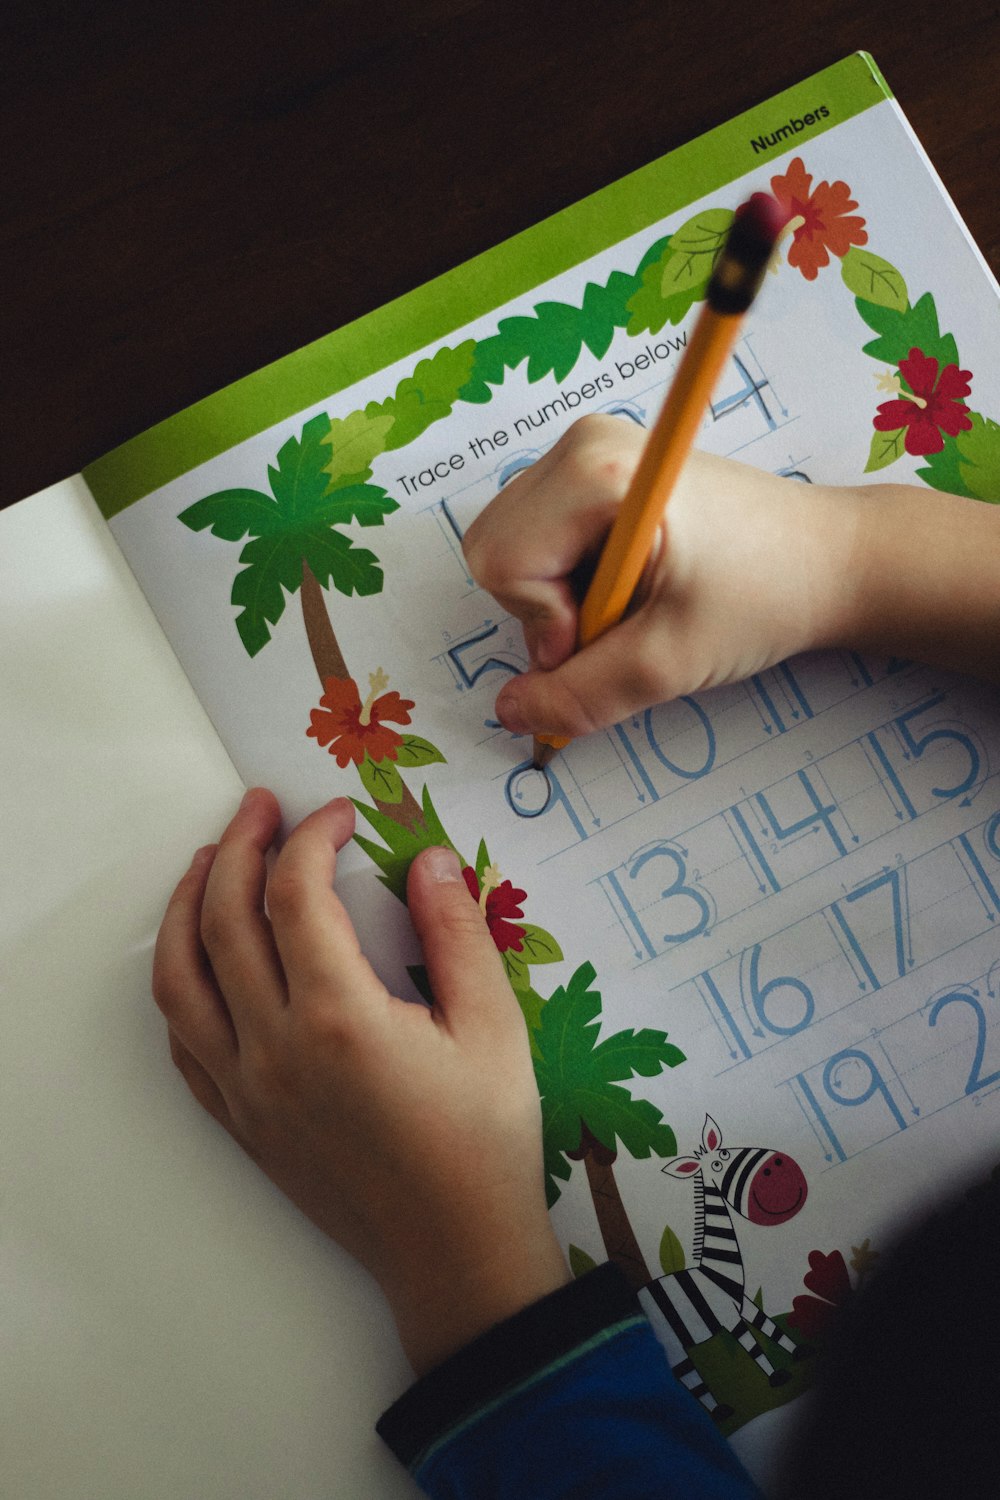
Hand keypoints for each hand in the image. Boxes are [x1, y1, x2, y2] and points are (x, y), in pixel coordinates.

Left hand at [153, 789, 568, 1375]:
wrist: (454, 1252)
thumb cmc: (484, 1141)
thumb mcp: (492, 1026)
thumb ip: (455, 932)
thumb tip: (429, 858)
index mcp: (338, 1018)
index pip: (296, 894)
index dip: (312, 836)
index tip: (341, 814)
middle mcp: (274, 1048)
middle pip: (224, 920)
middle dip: (237, 847)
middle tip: (261, 806)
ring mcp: (247, 1088)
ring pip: (180, 978)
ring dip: (186, 907)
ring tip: (207, 862)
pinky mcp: (240, 1121)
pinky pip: (184, 1040)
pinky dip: (181, 984)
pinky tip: (200, 958)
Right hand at [463, 414, 857, 735]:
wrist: (830, 561)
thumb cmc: (765, 594)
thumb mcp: (668, 662)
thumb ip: (581, 695)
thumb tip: (513, 713)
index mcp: (596, 470)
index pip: (501, 560)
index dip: (543, 620)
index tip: (608, 632)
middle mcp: (581, 445)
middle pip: (496, 548)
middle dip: (544, 608)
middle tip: (621, 620)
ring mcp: (588, 452)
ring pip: (513, 546)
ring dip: (559, 597)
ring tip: (634, 602)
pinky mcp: (600, 471)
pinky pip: (542, 538)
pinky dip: (572, 580)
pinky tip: (631, 585)